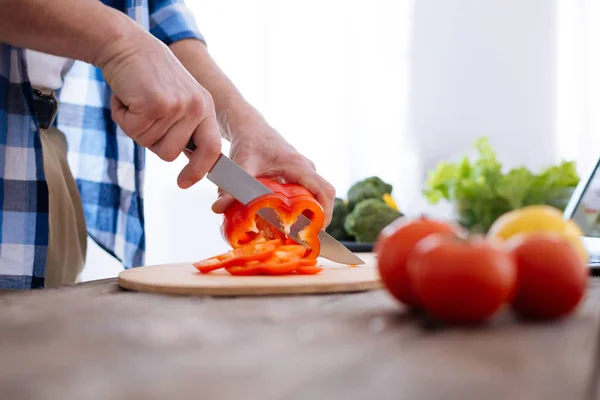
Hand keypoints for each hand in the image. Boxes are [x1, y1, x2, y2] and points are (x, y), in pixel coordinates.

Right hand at [98, 31, 220, 188]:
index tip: (185, 183)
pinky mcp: (156, 105)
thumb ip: (184, 127)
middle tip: (144, 113)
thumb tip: (188, 160)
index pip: (212, 149)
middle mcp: (197, 107)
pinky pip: (134, 130)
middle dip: (150, 140)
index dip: (199, 170)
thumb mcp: (177, 99)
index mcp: (205, 108)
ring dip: (135, 128)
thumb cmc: (147, 76)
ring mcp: (178, 106)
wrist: (126, 44)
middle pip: (170, 154)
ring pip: (150, 144)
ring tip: (137, 101)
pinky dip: (122, 117)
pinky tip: (127, 97)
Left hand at [211, 120, 335, 226]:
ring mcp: (303, 172)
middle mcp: (306, 169)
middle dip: (319, 219)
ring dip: (311, 214)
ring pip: (316, 196)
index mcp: (299, 166)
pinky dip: (303, 208)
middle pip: (324, 197)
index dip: (325, 213)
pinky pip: (308, 193)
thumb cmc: (249, 142)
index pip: (324, 191)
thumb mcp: (240, 166)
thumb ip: (230, 187)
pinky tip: (288, 223)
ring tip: (296, 234)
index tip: (316, 232)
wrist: (250, 127)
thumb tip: (217, 209)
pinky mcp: (298, 175)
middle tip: (304, 238)